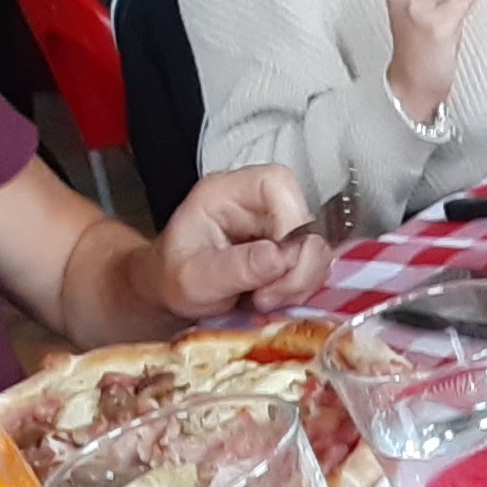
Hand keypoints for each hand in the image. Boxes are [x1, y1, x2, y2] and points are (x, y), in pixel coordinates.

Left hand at [146, 165, 333, 318]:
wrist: (169, 293)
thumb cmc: (170, 278)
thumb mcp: (190, 279)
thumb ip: (232, 268)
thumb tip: (277, 259)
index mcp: (225, 193)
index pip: (277, 184)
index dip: (289, 222)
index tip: (275, 264)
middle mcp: (256, 204)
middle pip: (306, 220)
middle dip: (297, 267)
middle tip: (267, 297)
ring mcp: (276, 228)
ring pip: (316, 249)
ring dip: (299, 284)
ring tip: (264, 302)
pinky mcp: (289, 253)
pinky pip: (313, 269)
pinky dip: (300, 291)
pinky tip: (273, 301)